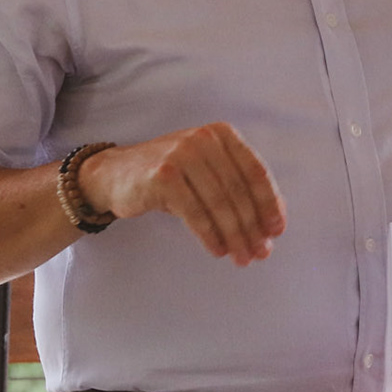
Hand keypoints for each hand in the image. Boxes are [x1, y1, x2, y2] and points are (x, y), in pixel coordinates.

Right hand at [79, 122, 285, 265]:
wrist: (114, 174)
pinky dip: (210, 235)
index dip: (270, 203)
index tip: (277, 230)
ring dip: (235, 235)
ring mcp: (182, 154)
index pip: (255, 172)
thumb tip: (273, 223)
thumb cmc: (172, 176)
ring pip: (219, 204)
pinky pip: (195, 213)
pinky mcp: (163, 176)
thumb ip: (239, 188)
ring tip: (242, 257)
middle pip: (239, 191)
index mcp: (223, 134)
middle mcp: (204, 139)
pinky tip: (218, 250)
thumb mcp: (208, 173)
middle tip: (261, 253)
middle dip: (253, 226)